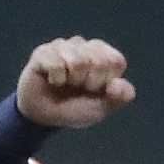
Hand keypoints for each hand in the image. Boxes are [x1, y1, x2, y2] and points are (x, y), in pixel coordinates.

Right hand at [16, 37, 134, 130]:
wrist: (44, 117)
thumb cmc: (74, 109)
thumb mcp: (100, 109)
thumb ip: (117, 98)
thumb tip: (120, 84)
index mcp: (102, 56)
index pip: (116, 61)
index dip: (106, 81)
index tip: (95, 90)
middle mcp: (84, 46)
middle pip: (97, 60)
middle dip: (88, 82)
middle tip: (78, 87)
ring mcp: (64, 46)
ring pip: (77, 61)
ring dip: (71, 80)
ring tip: (65, 83)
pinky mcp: (44, 50)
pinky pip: (56, 63)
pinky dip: (56, 78)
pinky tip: (52, 80)